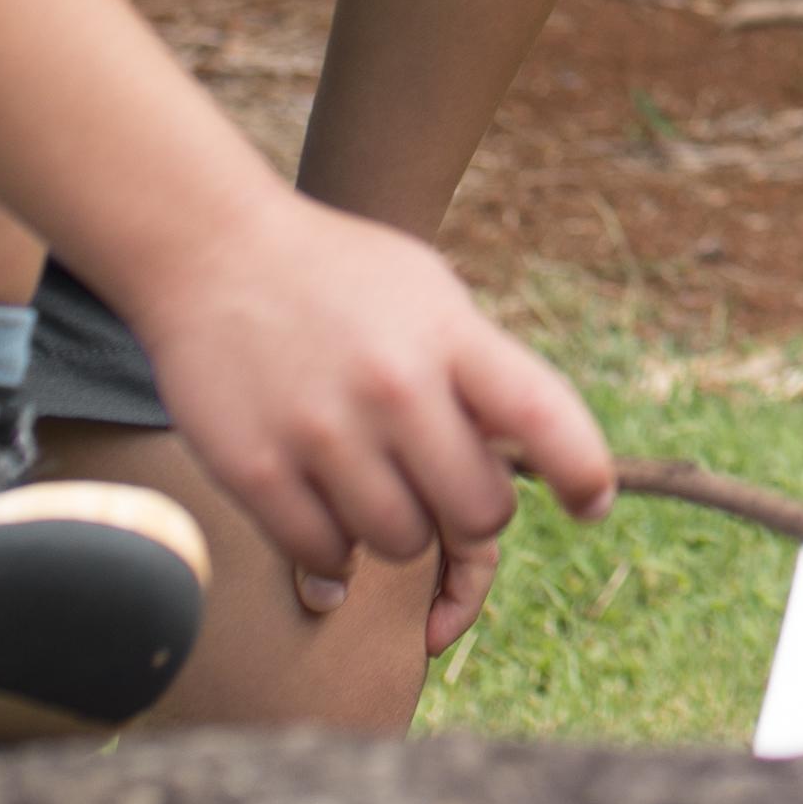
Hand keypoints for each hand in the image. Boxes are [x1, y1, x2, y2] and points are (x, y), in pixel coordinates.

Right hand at [119, 187, 613, 654]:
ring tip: (375, 481)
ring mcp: (322, 430)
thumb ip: (481, 368)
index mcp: (448, 334)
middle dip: (472, 512)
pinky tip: (324, 504)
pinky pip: (323, 554)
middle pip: (477, 511)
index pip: (543, 416)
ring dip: (398, 530)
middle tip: (444, 486)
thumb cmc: (338, 278)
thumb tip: (537, 455)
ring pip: (401, 544)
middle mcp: (394, 384)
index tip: (591, 504)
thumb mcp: (429, 293)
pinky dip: (331, 549)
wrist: (211, 249)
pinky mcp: (256, 468)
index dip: (584, 472)